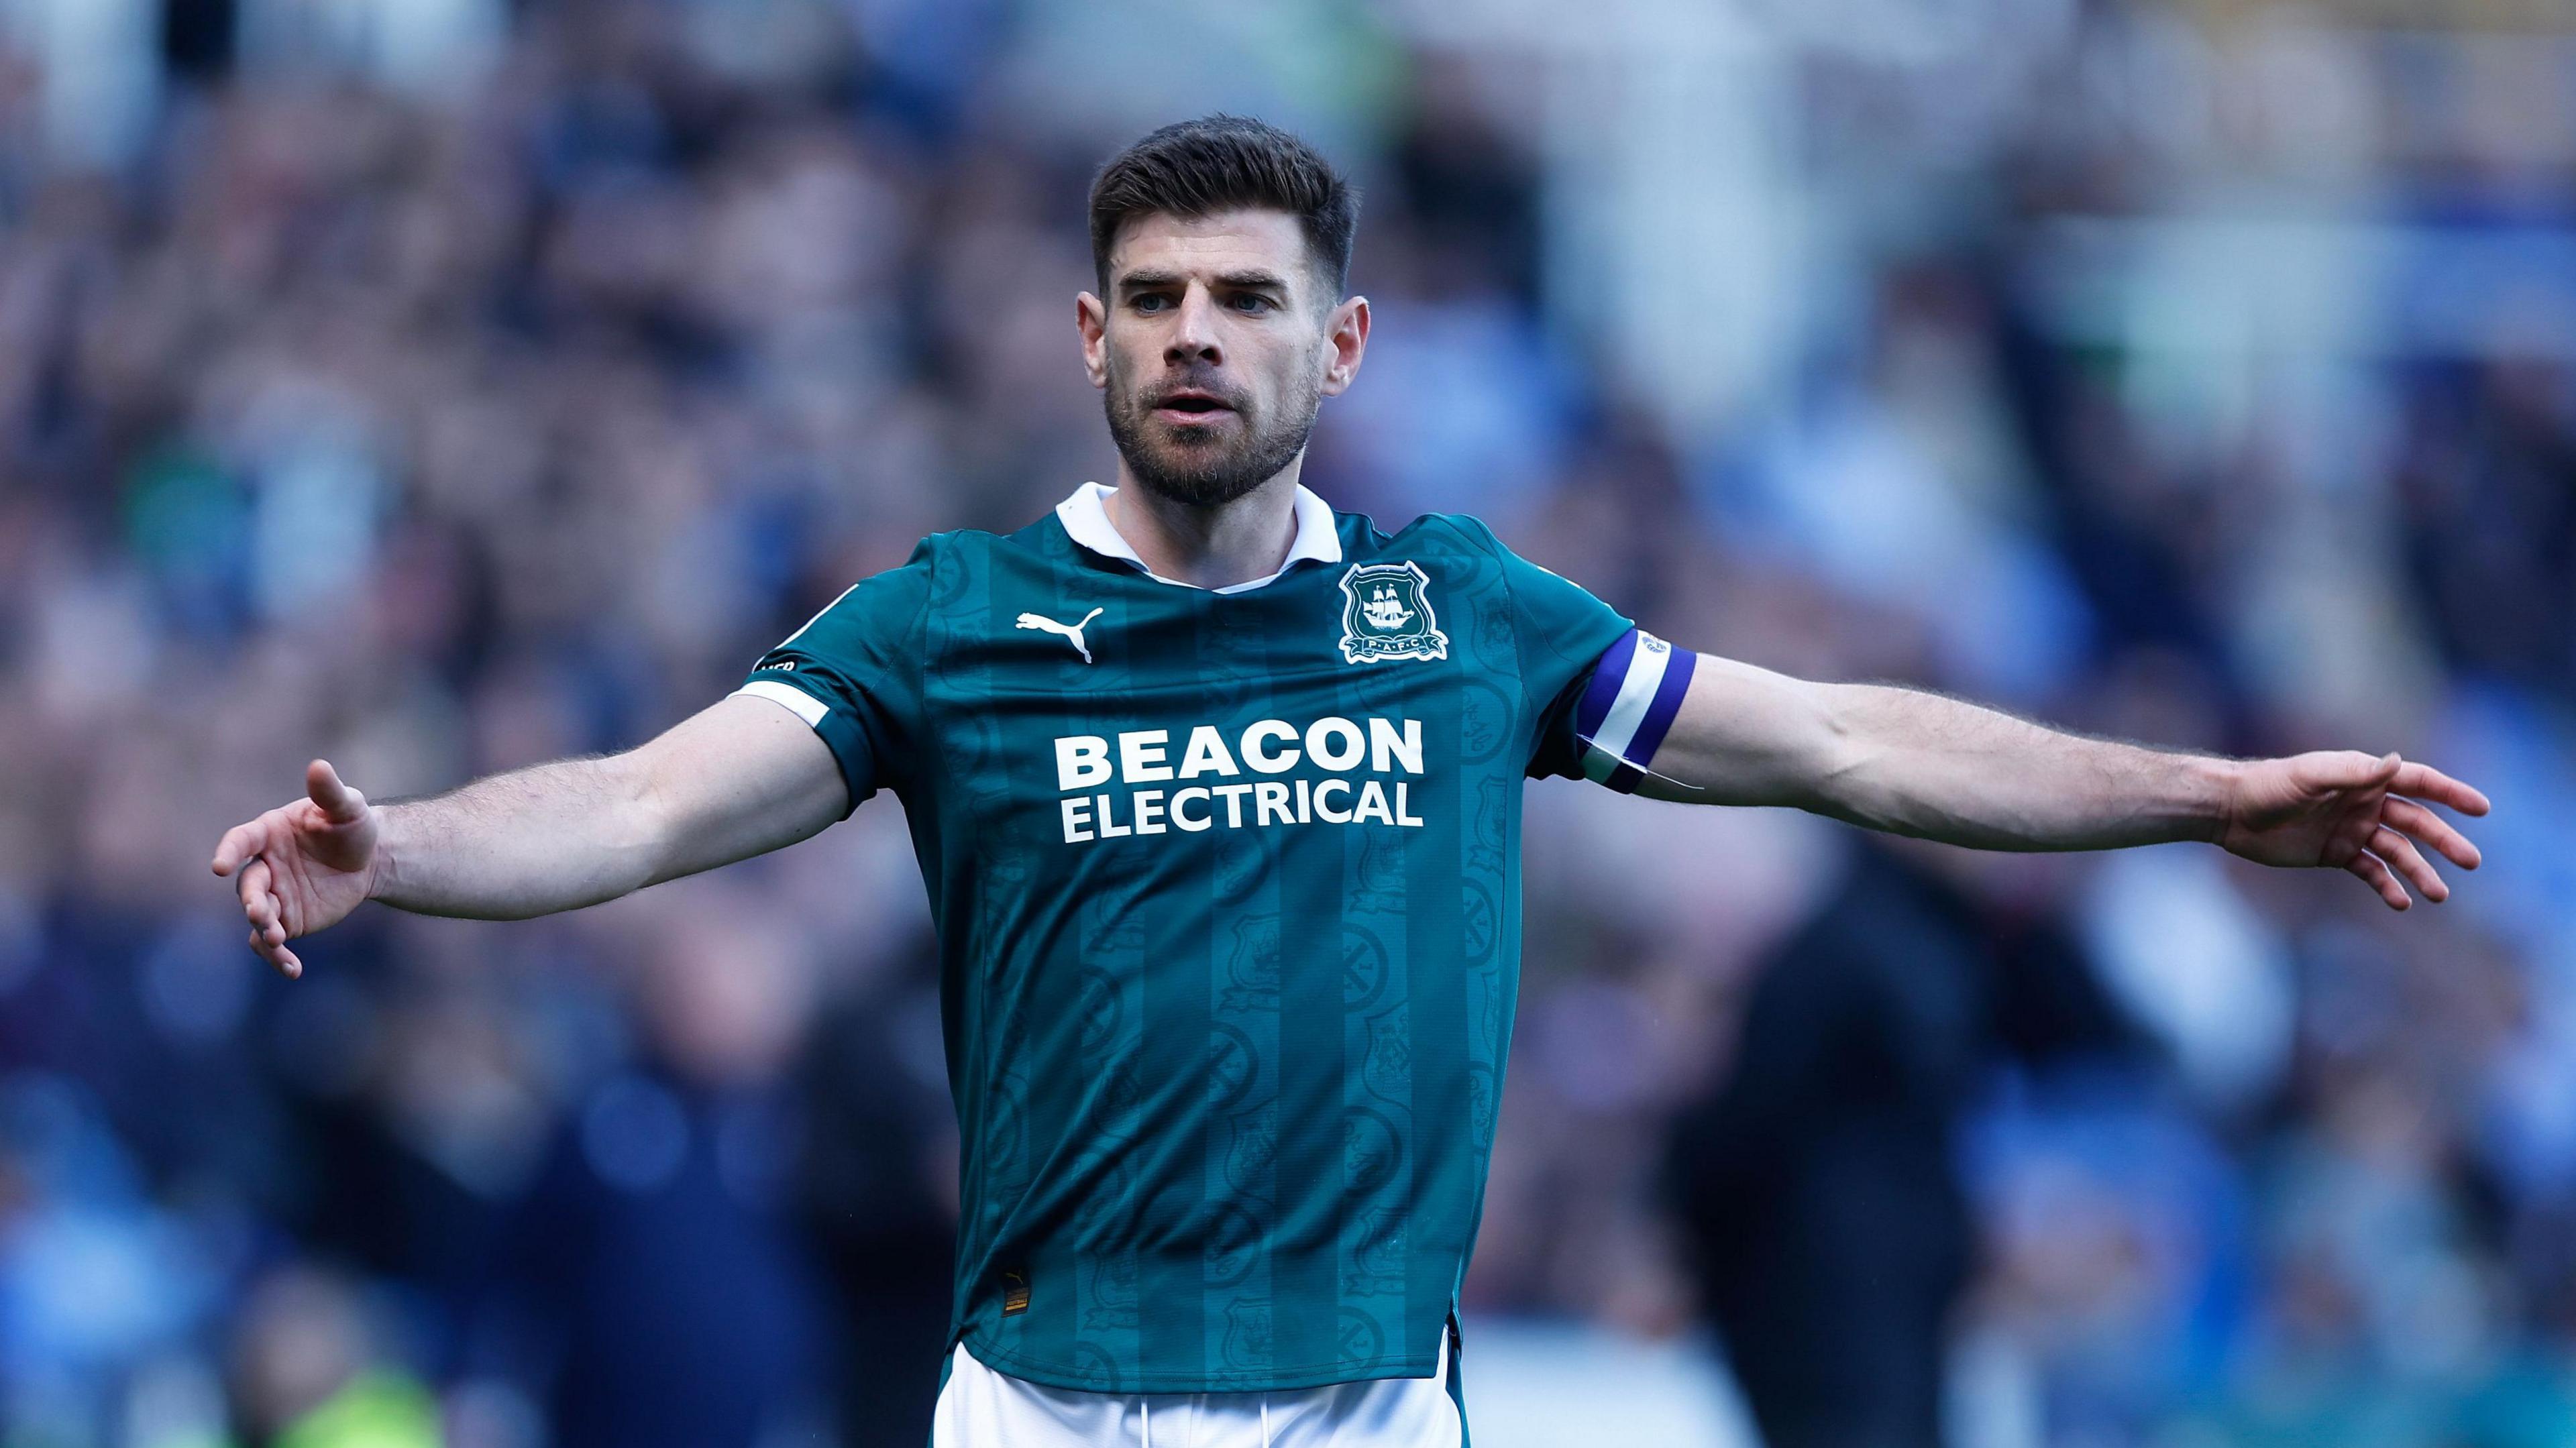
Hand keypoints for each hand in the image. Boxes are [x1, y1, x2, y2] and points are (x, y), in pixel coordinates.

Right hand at [210, 760, 383, 976]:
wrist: (368, 859)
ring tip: (277, 940)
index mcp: (268, 833)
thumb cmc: (351, 825)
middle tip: (263, 914)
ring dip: (263, 928)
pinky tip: (294, 970)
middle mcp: (263, 866)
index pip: (241, 841)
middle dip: (253, 900)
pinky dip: (277, 957)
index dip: (229, 851)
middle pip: (248, 885)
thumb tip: (319, 766)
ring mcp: (272, 895)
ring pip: (257, 916)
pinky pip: (270, 942)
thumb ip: (329, 792)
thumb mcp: (347, 807)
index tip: (219, 865)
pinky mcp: (286, 920)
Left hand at [2218, 751, 2488, 910]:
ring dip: (2419, 872)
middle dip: (2445, 841)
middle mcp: (2364, 803)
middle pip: (2416, 822)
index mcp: (2364, 778)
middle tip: (2472, 861)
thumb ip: (2354, 773)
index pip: (2418, 782)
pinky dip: (2387, 886)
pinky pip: (2370, 872)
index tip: (2481, 808)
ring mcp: (2352, 830)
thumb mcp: (2310, 776)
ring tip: (2439, 895)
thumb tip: (2397, 762)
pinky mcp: (2335, 854)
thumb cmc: (2269, 785)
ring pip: (2398, 852)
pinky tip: (2401, 903)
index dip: (2451, 793)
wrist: (2230, 811)